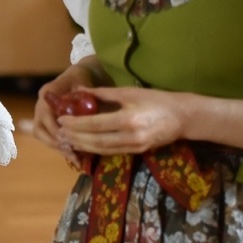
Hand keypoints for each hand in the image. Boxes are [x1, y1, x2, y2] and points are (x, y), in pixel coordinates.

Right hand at [33, 62, 100, 170]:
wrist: (79, 76)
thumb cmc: (81, 76)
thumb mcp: (82, 79)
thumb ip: (82, 88)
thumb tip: (84, 97)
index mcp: (47, 94)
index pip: (44, 114)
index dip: (54, 128)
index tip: (68, 138)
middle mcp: (40, 106)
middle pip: (39, 129)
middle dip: (54, 142)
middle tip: (71, 152)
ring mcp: (43, 116)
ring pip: (42, 136)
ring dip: (57, 148)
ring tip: (75, 158)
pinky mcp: (49, 123)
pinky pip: (49, 138)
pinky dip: (60, 148)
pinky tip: (75, 156)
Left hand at [57, 86, 189, 155]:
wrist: (183, 117)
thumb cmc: (156, 100)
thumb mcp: (129, 92)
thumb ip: (103, 93)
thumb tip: (79, 90)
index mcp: (128, 119)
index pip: (94, 124)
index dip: (75, 124)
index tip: (61, 120)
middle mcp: (130, 136)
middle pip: (95, 140)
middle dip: (75, 137)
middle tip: (59, 132)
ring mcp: (134, 146)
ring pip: (102, 149)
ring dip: (82, 145)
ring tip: (67, 139)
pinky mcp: (137, 152)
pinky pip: (111, 152)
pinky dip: (95, 149)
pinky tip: (84, 144)